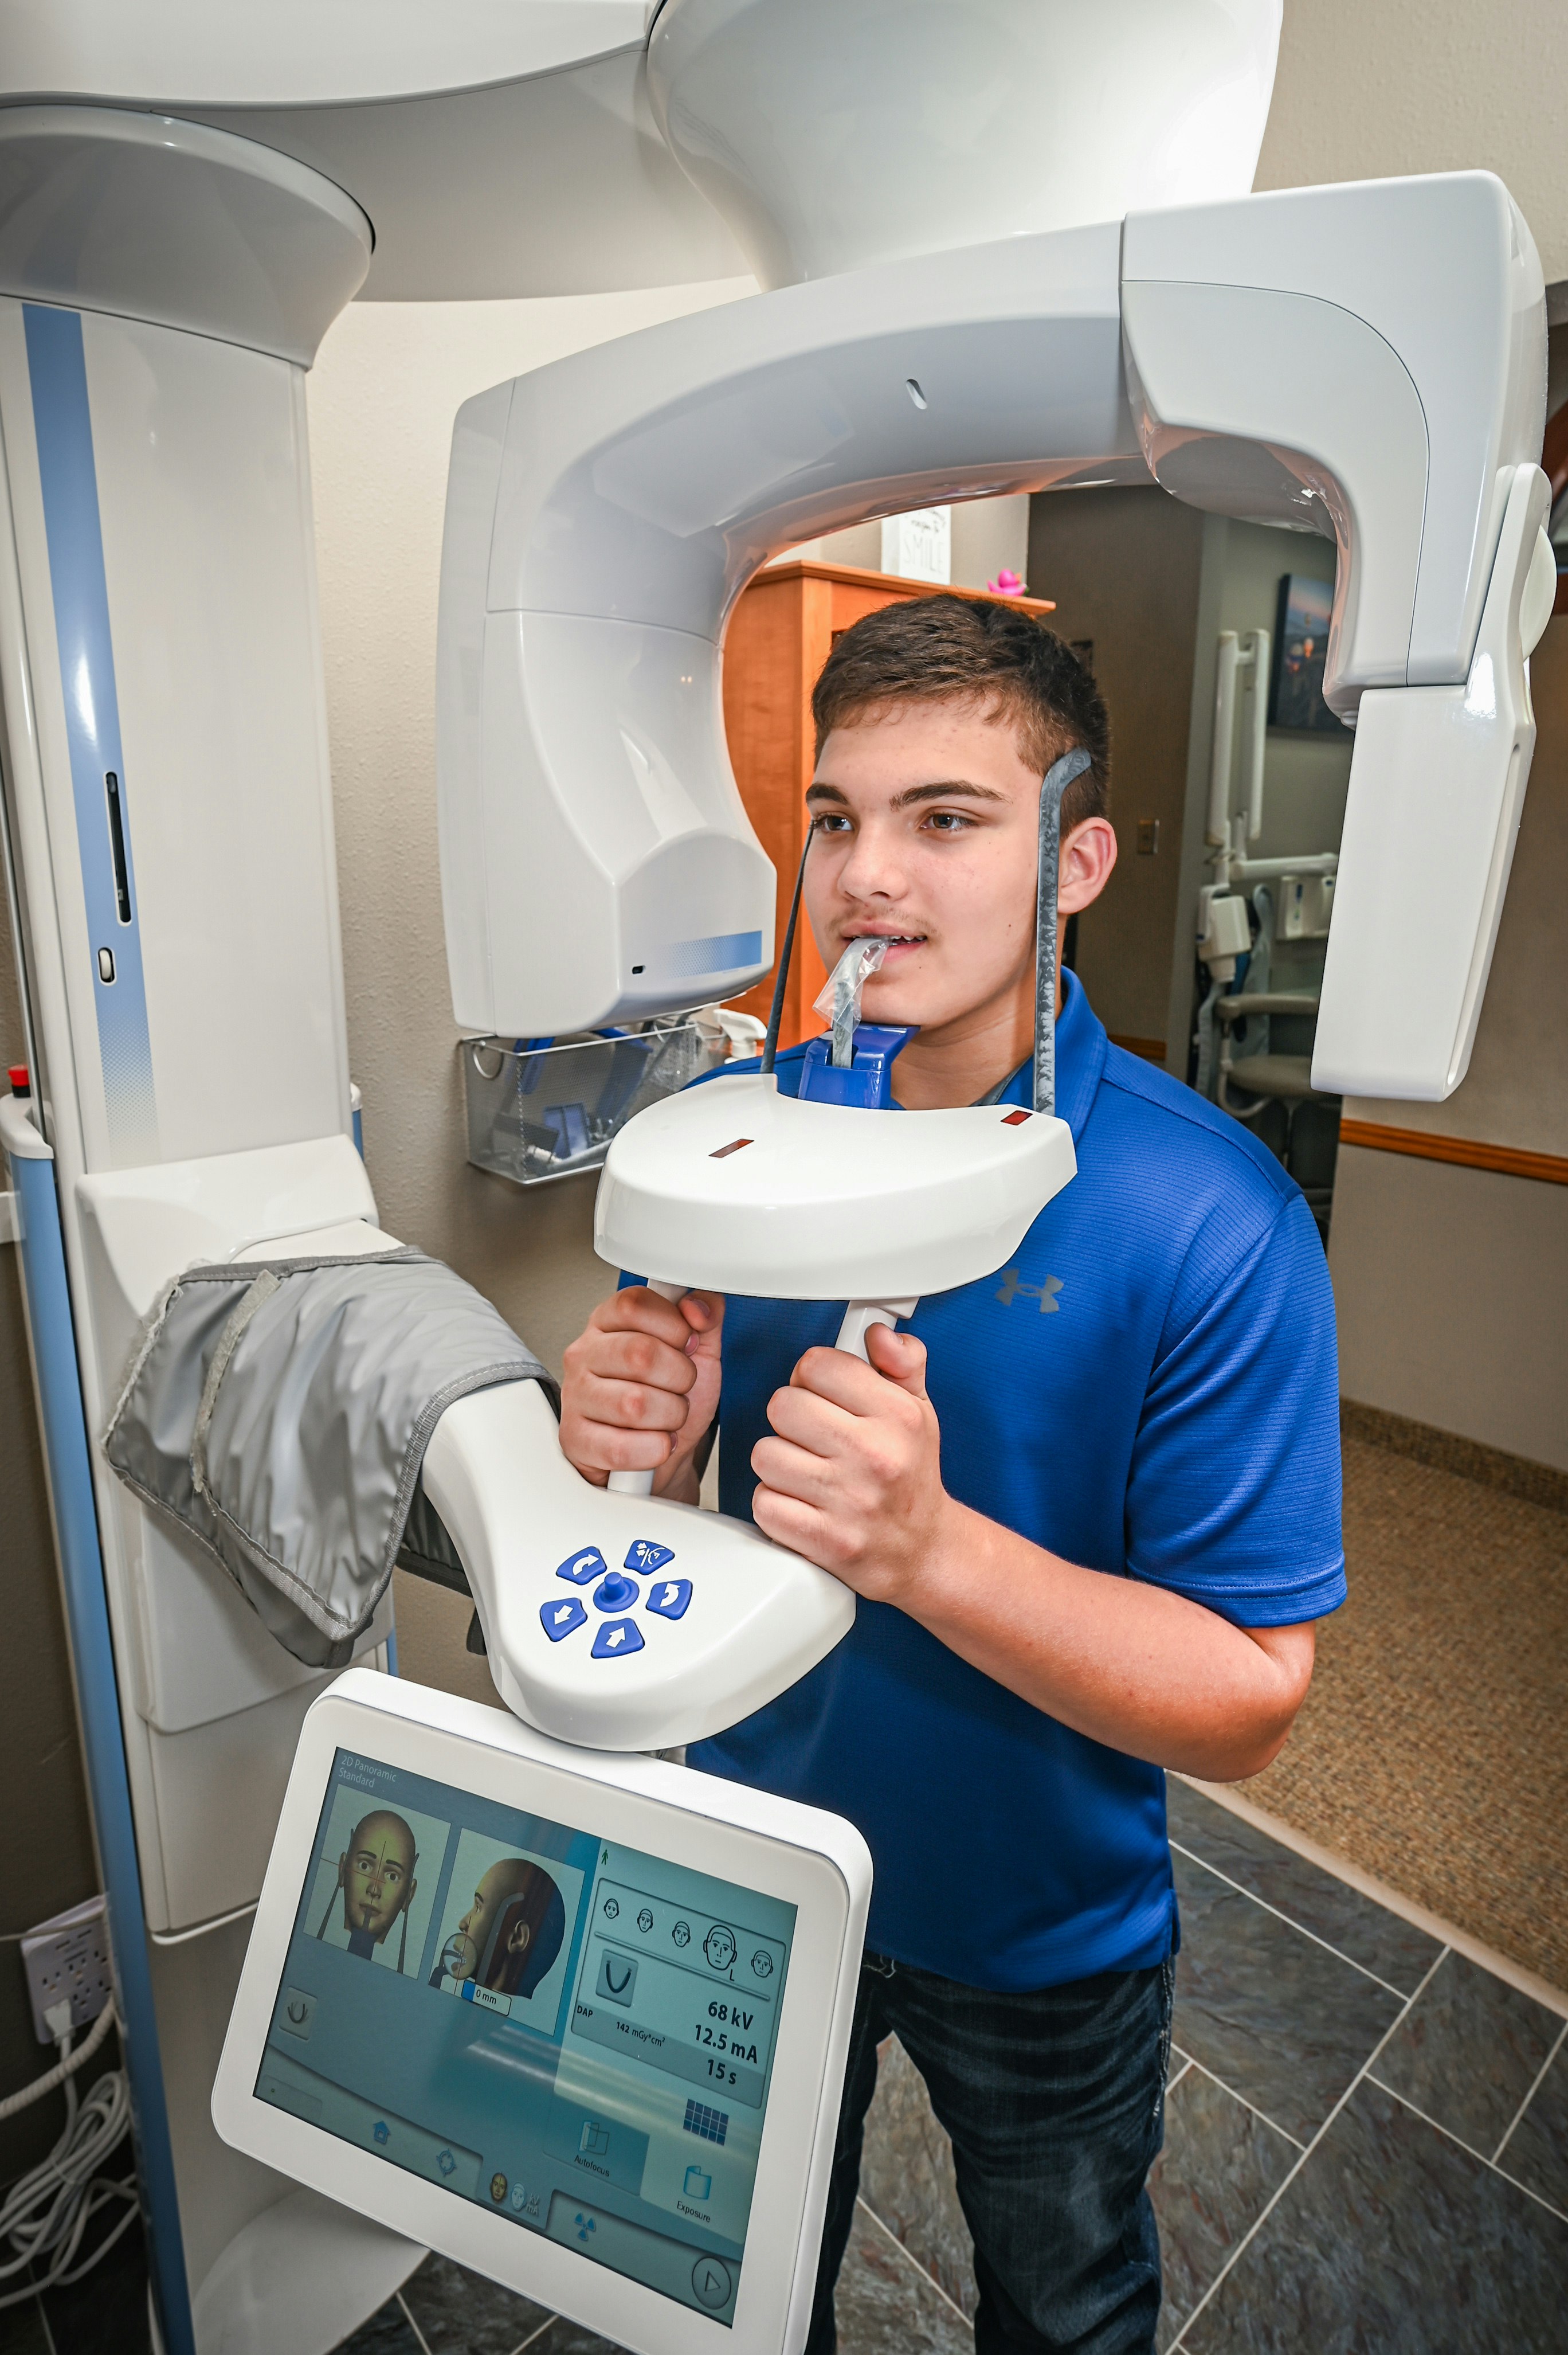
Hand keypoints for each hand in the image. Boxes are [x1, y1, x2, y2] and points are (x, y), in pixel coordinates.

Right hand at [559, 1288, 723, 1496]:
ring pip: (633, 1404)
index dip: (674, 1325)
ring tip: (668, 1417)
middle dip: (680, 1377)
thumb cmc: (669, 1397)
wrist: (660, 1451)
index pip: (634, 1304)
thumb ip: (706, 1317)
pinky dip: (654, 1449)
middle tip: (682, 1387)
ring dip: (670, 1417)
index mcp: (608, 1323)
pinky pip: (621, 1447)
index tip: (687, 1344)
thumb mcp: (697, 1352)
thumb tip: (699, 1305)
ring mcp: (575, 1396)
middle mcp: (584, 1354)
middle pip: (639, 1353)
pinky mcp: (575, 1439)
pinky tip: (658, 1442)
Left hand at [749, 1324, 953, 1602]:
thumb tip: (879, 1334)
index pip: (817, 1365)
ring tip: (806, 1471)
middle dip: (790, 1419)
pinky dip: (775, 1504)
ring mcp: (848, 1501)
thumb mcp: (920, 1410)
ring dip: (778, 1462)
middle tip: (811, 1435)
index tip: (821, 1393)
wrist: (922, 1551)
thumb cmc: (911, 1476)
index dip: (810, 1376)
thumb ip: (902, 1361)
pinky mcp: (825, 1540)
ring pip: (765, 1454)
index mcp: (897, 1416)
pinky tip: (800, 1503)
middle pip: (783, 1405)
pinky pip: (764, 1503)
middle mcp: (874, 1456)